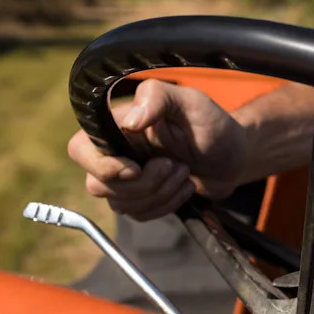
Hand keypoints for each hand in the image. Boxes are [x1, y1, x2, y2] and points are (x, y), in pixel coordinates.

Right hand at [67, 79, 248, 220]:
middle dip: (145, 183)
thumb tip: (130, 120)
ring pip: (121, 204)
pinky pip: (140, 215)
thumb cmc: (211, 124)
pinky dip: (167, 205)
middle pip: (99, 185)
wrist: (233, 155)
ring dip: (161, 193)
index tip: (137, 168)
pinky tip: (185, 187)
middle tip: (177, 165)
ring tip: (184, 171)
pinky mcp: (141, 199)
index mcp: (117, 126)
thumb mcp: (192, 102)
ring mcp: (126, 179)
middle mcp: (115, 152)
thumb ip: (158, 98)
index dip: (103, 166)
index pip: (80, 150)